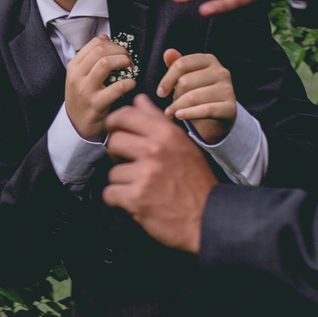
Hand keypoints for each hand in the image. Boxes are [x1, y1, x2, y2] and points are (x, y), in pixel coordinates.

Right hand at [65, 35, 136, 141]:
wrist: (77, 127)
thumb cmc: (83, 99)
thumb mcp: (80, 77)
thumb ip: (91, 57)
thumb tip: (104, 37)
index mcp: (74, 67)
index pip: (95, 44)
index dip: (113, 44)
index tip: (120, 51)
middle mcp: (77, 77)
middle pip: (101, 51)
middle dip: (120, 51)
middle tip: (128, 59)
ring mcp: (85, 91)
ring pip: (106, 63)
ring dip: (123, 62)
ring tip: (130, 68)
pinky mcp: (96, 105)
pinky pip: (117, 87)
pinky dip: (129, 83)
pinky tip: (131, 85)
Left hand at [102, 95, 216, 252]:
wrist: (207, 218)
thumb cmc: (195, 181)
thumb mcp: (182, 144)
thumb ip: (158, 121)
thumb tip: (139, 99)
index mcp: (166, 134)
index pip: (125, 115)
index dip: (114, 123)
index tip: (114, 131)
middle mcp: (155, 150)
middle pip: (114, 141)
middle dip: (116, 155)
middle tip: (127, 164)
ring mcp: (145, 174)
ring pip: (112, 172)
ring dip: (122, 182)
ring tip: (140, 187)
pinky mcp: (136, 198)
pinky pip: (110, 194)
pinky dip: (118, 201)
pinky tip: (134, 202)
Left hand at [157, 49, 234, 144]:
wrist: (216, 120)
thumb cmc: (198, 95)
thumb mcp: (186, 79)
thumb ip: (177, 66)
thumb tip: (168, 52)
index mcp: (209, 60)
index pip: (181, 64)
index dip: (167, 79)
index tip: (160, 92)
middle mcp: (221, 72)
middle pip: (185, 81)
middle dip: (174, 96)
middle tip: (173, 106)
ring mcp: (227, 89)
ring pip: (192, 97)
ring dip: (177, 107)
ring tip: (172, 113)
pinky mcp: (230, 108)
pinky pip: (204, 110)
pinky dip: (188, 114)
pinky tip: (179, 116)